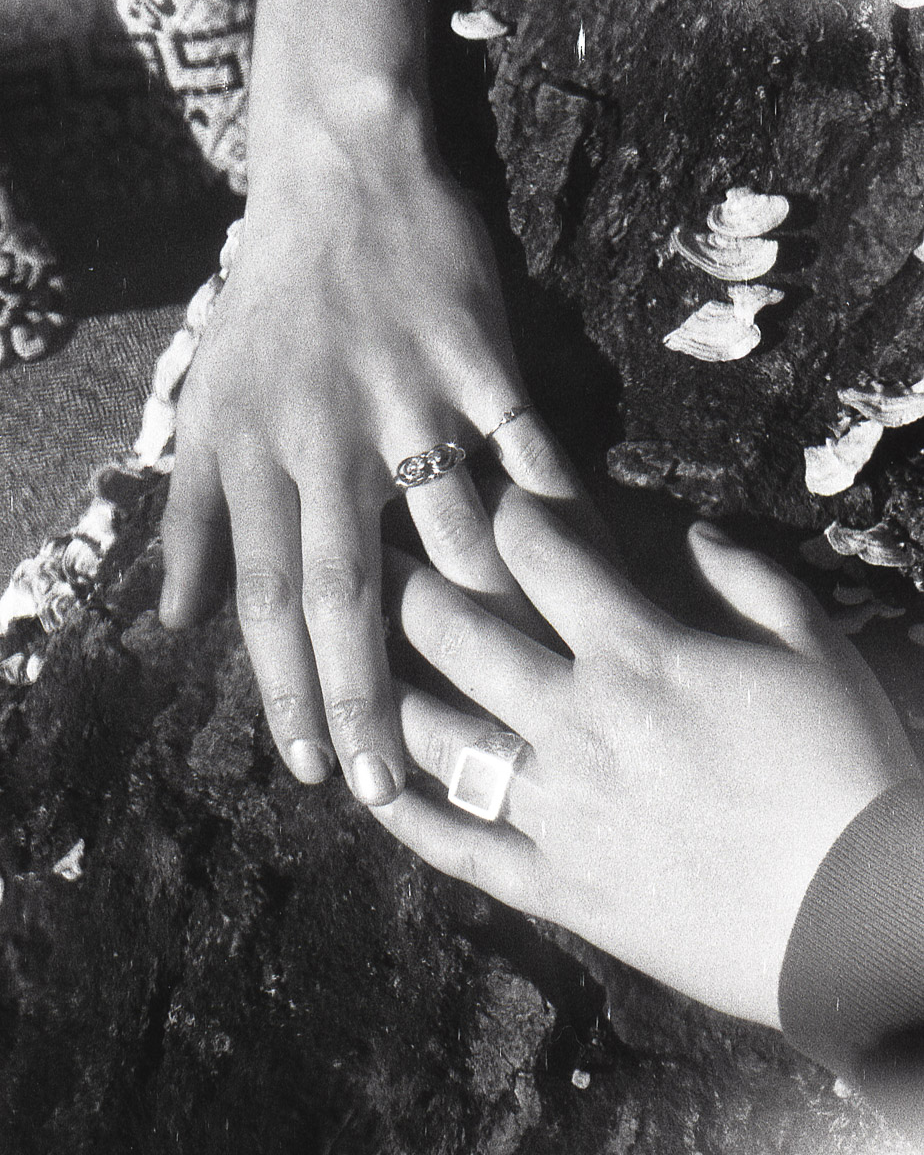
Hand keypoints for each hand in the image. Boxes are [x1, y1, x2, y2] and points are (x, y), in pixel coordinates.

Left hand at [158, 130, 579, 802]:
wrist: (342, 179)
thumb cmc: (272, 305)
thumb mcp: (207, 403)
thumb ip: (188, 516)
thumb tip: (172, 618)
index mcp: (257, 455)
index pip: (266, 598)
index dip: (286, 691)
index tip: (312, 770)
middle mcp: (327, 439)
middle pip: (348, 588)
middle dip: (367, 696)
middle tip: (392, 784)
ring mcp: (408, 397)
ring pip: (454, 531)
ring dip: (485, 619)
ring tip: (513, 701)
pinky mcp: (479, 359)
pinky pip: (524, 450)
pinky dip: (555, 511)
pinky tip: (585, 573)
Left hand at [372, 486, 918, 1026]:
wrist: (854, 917)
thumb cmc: (844, 770)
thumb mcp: (813, 648)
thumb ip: (745, 577)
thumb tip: (689, 531)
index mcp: (638, 654)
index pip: (543, 555)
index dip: (504, 509)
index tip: (477, 490)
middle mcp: (576, 721)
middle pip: (458, 634)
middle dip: (404, 581)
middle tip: (366, 552)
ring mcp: (557, 809)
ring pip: (438, 737)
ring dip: (381, 689)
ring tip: (343, 658)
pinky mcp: (556, 887)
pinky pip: (461, 848)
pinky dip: (409, 816)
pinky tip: (369, 788)